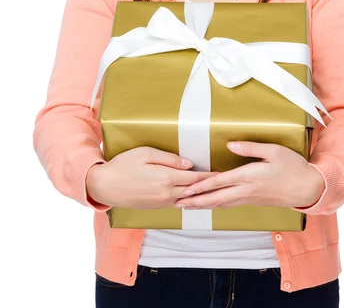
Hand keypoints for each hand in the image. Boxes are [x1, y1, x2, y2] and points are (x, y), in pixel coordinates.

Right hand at [86, 146, 217, 209]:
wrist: (105, 186)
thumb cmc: (123, 165)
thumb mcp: (145, 154)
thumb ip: (169, 158)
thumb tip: (188, 163)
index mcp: (166, 178)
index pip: (195, 178)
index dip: (209, 175)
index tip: (222, 173)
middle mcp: (167, 193)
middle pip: (194, 190)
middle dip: (208, 186)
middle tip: (223, 182)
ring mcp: (161, 202)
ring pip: (186, 198)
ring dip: (199, 195)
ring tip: (212, 190)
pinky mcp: (156, 206)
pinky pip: (176, 202)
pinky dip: (187, 199)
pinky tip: (192, 196)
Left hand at [174, 141, 325, 209]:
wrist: (309, 188)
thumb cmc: (293, 167)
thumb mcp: (273, 150)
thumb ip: (250, 147)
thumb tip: (229, 144)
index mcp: (248, 176)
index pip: (219, 182)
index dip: (200, 185)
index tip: (185, 188)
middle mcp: (246, 190)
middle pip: (216, 197)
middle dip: (195, 200)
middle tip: (177, 203)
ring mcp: (250, 198)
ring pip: (222, 203)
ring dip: (204, 205)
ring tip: (189, 206)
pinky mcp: (254, 201)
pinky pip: (231, 204)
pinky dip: (217, 205)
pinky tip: (212, 204)